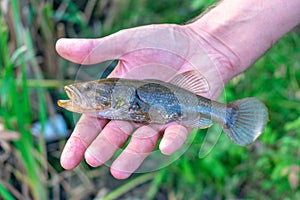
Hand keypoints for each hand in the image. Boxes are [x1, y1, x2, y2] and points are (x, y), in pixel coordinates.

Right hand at [56, 24, 232, 178]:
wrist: (201, 43)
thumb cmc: (164, 42)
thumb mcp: (128, 43)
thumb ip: (97, 50)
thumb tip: (59, 47)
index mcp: (118, 95)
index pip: (94, 121)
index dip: (80, 140)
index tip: (67, 160)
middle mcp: (137, 111)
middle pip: (116, 134)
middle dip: (104, 147)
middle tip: (92, 159)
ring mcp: (160, 117)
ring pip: (143, 140)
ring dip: (132, 155)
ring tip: (119, 171)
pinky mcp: (185, 118)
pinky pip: (177, 133)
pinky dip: (171, 140)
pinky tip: (164, 147)